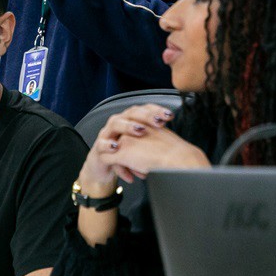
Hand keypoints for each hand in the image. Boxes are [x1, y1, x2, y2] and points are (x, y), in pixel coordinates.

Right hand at [79, 105, 204, 189]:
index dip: (156, 111)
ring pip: (116, 123)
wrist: (103, 166)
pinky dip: (109, 145)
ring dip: (128, 126)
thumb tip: (177, 144)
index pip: (144, 109)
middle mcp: (119, 122)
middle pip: (131, 112)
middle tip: (158, 121)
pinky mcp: (98, 147)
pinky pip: (102, 144)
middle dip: (145, 116)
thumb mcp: (142, 148)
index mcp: (131, 120)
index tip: (169, 116)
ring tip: (140, 131)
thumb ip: (154, 142)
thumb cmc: (126, 154)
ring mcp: (107, 133)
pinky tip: (117, 147)